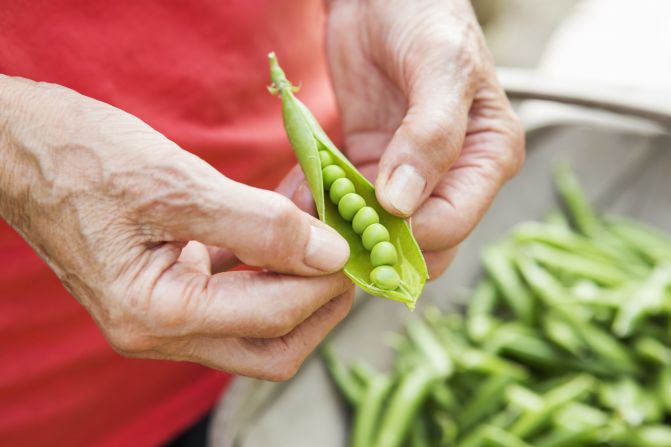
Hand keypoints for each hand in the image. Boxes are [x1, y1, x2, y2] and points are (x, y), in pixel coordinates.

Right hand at [0, 76, 352, 380]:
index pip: (274, 316)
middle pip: (270, 348)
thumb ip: (259, 224)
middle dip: (320, 308)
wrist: (23, 150)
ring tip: (328, 245)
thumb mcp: (178, 184)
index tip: (359, 244)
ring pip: (255, 329)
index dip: (327, 281)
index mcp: (157, 313)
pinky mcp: (165, 294)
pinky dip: (267, 273)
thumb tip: (329, 253)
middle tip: (351, 262)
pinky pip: (233, 298)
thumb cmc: (85, 158)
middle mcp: (158, 332)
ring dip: (298, 290)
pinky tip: (287, 236)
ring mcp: (160, 318)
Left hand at [326, 0, 524, 277]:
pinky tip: (299, 193)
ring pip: (377, 232)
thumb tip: (403, 203)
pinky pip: (347, 204)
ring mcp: (408, 175)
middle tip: (325, 234)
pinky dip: (321, 206)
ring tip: (304, 206)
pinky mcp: (370, 167)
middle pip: (419, 243)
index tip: (360, 228)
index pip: (451, 223)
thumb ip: (430, 135)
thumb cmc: (425, 15)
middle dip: (372, 247)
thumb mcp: (439, 65)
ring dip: (339, 230)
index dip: (407, 237)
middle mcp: (453, 175)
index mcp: (487, 157)